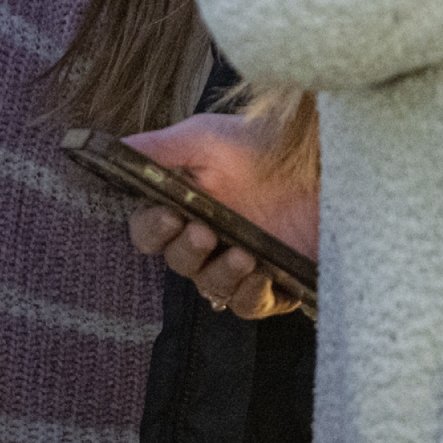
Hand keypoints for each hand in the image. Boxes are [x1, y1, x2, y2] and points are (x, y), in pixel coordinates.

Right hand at [125, 111, 319, 319]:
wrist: (325, 161)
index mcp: (186, 203)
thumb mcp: (208, 136)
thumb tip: (117, 148)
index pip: (150, 231)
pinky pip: (248, 306)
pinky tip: (261, 274)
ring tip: (241, 254)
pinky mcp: (275, 283)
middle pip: (178, 263)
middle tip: (204, 233)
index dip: (153, 230)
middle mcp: (209, 236)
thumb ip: (161, 147)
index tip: (169, 217)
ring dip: (219, 275)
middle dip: (187, 252)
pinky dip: (250, 295)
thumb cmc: (263, 145)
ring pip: (210, 288)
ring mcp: (240, 262)